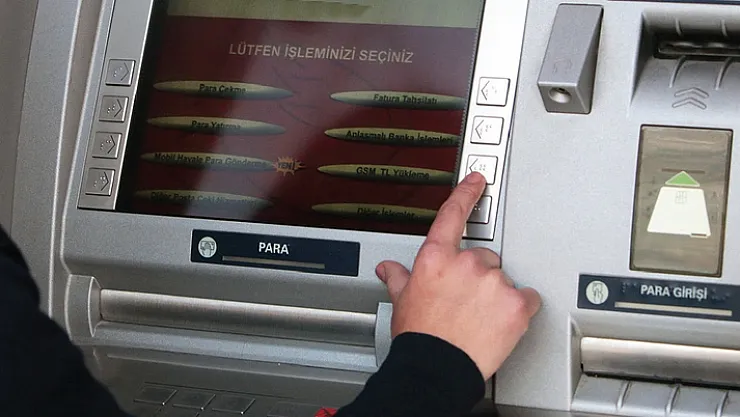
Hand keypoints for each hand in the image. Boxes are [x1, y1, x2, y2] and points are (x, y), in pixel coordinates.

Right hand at [376, 172, 540, 379]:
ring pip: (505, 280)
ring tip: (481, 318)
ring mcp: (494, 282)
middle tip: (468, 301)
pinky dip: (521, 309)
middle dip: (479, 276)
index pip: (453, 215)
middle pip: (484, 257)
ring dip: (497, 294)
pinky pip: (529, 298)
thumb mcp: (402, 301)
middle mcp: (466, 263)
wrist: (437, 368)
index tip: (478, 179)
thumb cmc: (419, 336)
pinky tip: (502, 323)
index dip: (466, 193)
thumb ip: (398, 277)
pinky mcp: (517, 304)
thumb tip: (387, 268)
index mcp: (437, 258)